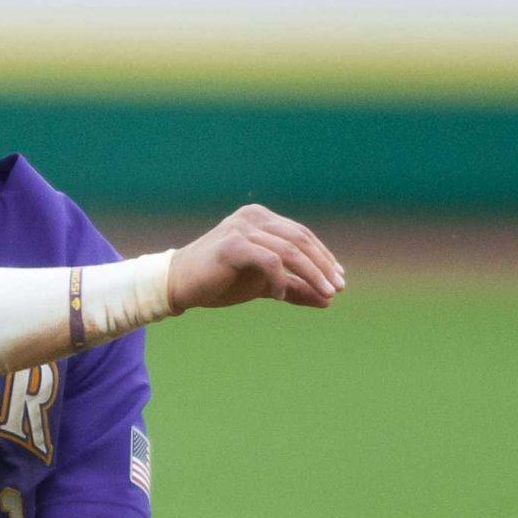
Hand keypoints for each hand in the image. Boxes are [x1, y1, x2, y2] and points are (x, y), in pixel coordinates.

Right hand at [165, 203, 343, 312]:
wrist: (179, 285)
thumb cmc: (220, 282)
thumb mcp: (264, 285)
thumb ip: (294, 288)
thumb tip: (328, 301)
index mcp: (261, 219)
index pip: (302, 235)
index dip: (324, 257)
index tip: (339, 279)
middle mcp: (253, 217)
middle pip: (300, 240)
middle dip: (323, 266)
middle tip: (337, 288)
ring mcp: (242, 228)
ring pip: (290, 251)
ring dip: (311, 275)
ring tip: (324, 294)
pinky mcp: (232, 245)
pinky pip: (269, 261)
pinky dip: (280, 280)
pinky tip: (280, 296)